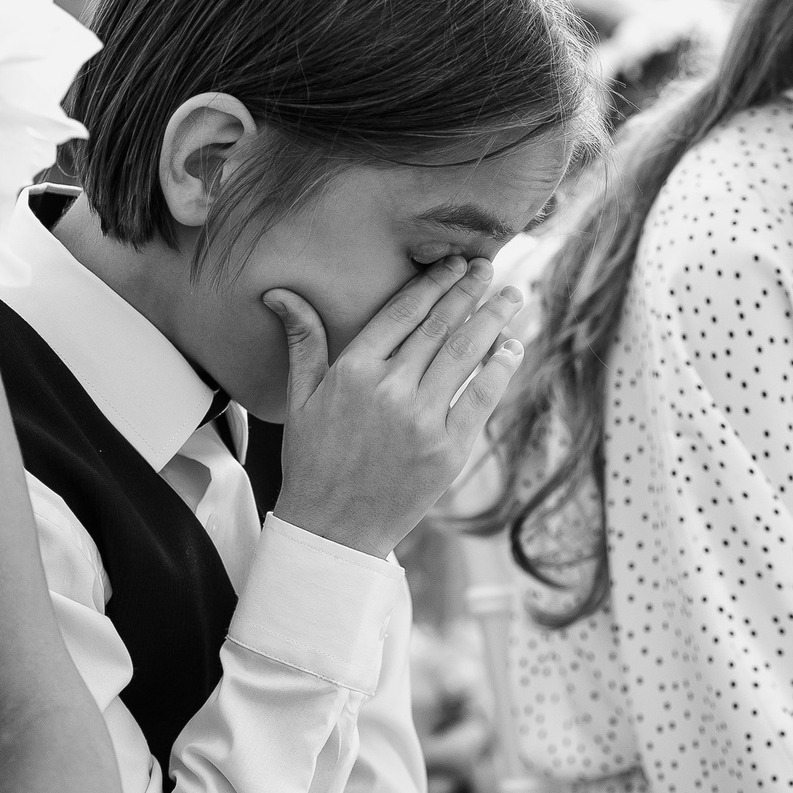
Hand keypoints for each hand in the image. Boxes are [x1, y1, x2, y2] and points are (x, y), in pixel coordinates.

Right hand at [264, 257, 525, 557]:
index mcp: (354, 371)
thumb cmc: (313, 461)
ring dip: (492, 319)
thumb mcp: (300, 398)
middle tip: (489, 266)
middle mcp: (391, 390)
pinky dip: (500, 368)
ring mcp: (424, 420)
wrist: (333, 529)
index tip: (455, 263)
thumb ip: (303, 341)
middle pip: (440, 326)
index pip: (403, 312)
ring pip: (465, 354)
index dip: (433, 283)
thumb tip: (281, 293)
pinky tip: (512, 345)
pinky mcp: (449, 450)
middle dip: (469, 291)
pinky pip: (481, 397)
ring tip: (511, 295)